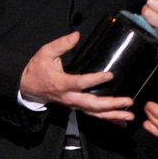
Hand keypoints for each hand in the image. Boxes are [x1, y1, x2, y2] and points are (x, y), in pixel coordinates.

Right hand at [20, 32, 134, 122]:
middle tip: (128, 101)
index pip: (81, 83)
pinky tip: (121, 123)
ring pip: (95, 113)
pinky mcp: (76, 107)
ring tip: (129, 117)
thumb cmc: (38, 69)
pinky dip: (108, 119)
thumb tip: (77, 35)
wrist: (28, 87)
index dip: (96, 80)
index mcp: (62, 83)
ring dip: (113, 116)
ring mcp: (74, 105)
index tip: (110, 75)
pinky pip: (93, 115)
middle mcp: (70, 98)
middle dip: (111, 104)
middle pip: (92, 104)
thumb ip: (62, 44)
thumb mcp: (46, 53)